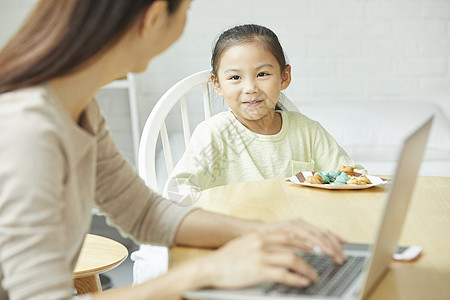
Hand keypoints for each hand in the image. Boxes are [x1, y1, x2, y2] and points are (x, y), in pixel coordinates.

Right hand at [198, 219, 345, 289]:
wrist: (209, 268)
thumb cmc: (227, 259)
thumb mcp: (247, 244)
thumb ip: (266, 243)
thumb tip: (286, 248)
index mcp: (262, 234)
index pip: (293, 233)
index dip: (312, 238)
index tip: (326, 244)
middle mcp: (263, 241)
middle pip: (297, 243)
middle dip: (317, 250)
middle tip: (329, 258)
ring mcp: (260, 255)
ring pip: (293, 259)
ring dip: (307, 268)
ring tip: (314, 276)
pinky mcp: (257, 270)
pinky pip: (283, 274)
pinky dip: (296, 279)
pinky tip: (303, 282)